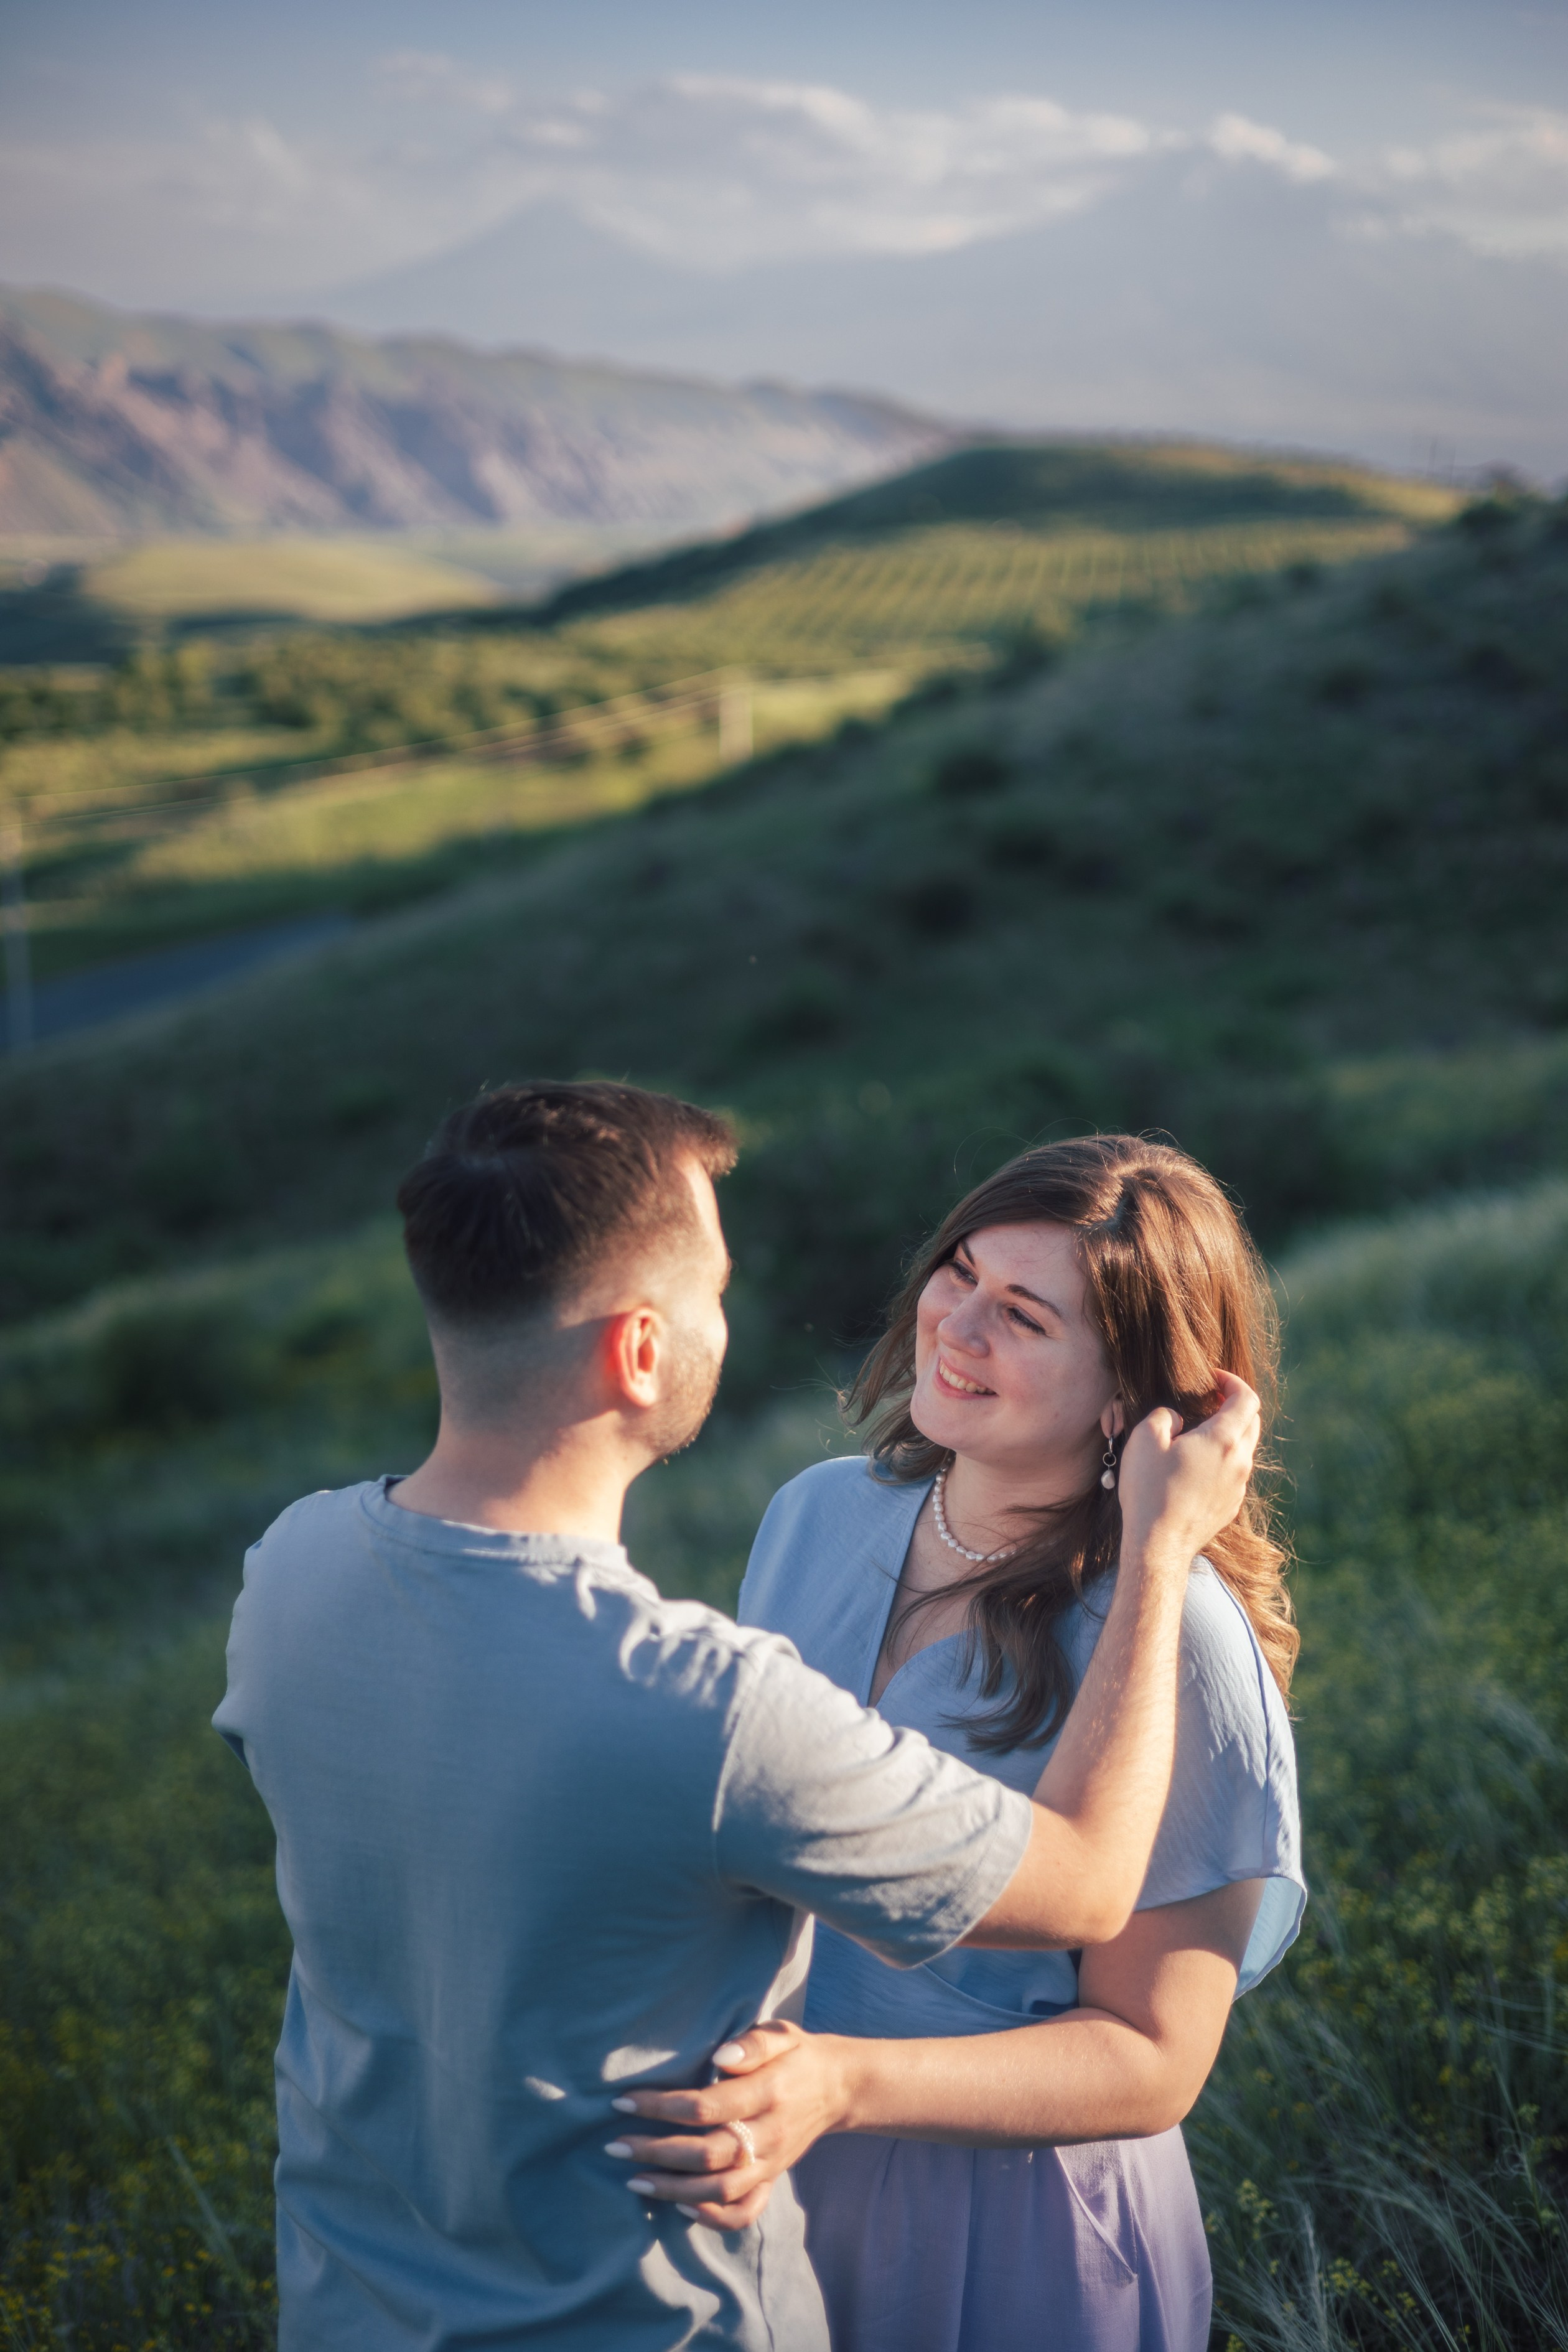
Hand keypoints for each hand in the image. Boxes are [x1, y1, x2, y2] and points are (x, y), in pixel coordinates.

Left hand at [604, 2020, 848, 2230]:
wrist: (836, 2087)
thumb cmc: (795, 2055)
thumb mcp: (780, 2034)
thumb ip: (752, 2044)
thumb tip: (718, 2058)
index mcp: (768, 2092)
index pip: (706, 2106)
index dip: (661, 2106)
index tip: (624, 2101)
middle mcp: (769, 2134)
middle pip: (708, 2153)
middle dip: (656, 2152)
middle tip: (615, 2146)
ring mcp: (771, 2162)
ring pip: (720, 2188)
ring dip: (673, 2189)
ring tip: (634, 2180)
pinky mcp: (772, 2179)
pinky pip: (744, 2211)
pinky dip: (712, 2217)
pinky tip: (680, 2209)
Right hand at [1116, 1369, 1259, 1566]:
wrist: (1158, 1544)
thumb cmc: (1149, 1489)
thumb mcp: (1145, 1438)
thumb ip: (1164, 1415)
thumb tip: (1177, 1418)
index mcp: (1223, 1440)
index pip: (1247, 1398)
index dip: (1233, 1381)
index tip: (1213, 1377)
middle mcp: (1239, 1462)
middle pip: (1252, 1422)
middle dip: (1234, 1405)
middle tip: (1208, 1400)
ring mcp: (1238, 1486)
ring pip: (1244, 1449)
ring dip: (1229, 1433)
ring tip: (1198, 1433)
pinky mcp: (1230, 1505)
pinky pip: (1234, 1473)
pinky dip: (1223, 1459)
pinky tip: (1195, 1466)